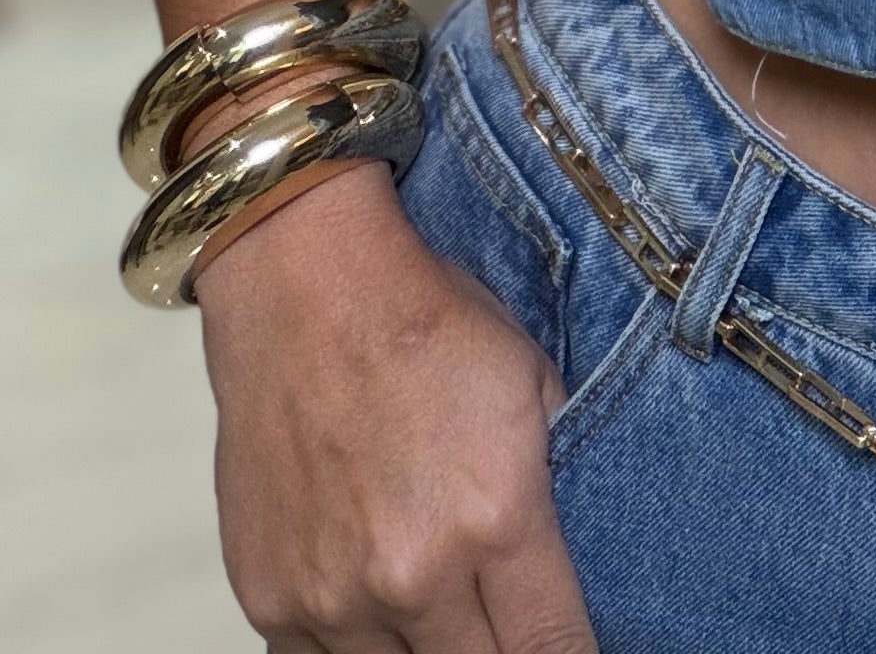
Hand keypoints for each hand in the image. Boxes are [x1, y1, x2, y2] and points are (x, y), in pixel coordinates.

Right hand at [198, 161, 596, 650]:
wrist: (307, 290)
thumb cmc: (424, 324)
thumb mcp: (533, 387)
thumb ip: (550, 488)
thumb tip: (561, 566)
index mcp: (495, 521)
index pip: (550, 649)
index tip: (573, 652)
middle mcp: (414, 576)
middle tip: (506, 623)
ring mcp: (333, 598)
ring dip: (427, 650)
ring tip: (439, 609)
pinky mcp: (270, 599)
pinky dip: (355, 648)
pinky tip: (375, 613)